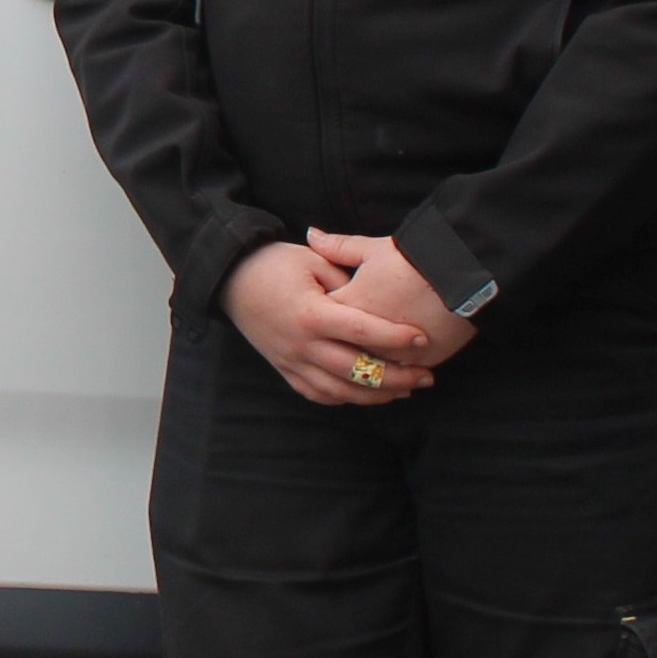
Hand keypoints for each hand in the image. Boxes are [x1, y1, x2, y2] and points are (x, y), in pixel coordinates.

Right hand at [222, 239, 441, 407]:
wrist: (230, 280)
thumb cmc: (273, 264)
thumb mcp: (311, 259)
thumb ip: (346, 276)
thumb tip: (380, 293)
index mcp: (310, 314)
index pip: (361, 331)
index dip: (395, 337)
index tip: (423, 338)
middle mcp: (301, 345)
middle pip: (356, 371)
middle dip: (396, 377)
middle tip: (427, 376)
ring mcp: (291, 362)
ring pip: (340, 390)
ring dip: (376, 395)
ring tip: (406, 389)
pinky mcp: (285, 370)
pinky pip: (319, 394)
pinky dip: (346, 398)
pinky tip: (369, 394)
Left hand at [306, 229, 479, 371]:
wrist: (462, 275)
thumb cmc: (415, 259)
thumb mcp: (372, 249)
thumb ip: (338, 247)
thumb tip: (312, 235)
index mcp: (348, 307)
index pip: (320, 319)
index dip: (321, 315)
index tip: (325, 313)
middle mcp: (364, 337)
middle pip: (339, 353)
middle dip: (337, 351)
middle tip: (336, 348)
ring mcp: (391, 354)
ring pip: (366, 373)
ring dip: (364, 373)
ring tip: (365, 369)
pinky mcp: (416, 363)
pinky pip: (395, 380)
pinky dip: (390, 380)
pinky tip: (389, 379)